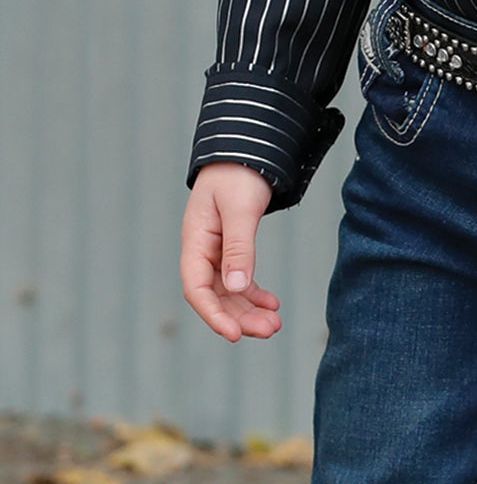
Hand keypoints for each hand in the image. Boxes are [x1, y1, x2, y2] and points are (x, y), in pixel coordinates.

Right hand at [180, 163, 280, 341]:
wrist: (248, 149)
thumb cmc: (238, 173)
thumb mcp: (240, 208)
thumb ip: (239, 247)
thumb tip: (237, 288)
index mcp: (195, 240)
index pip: (196, 288)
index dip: (213, 314)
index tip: (235, 334)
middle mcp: (202, 250)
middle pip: (215, 295)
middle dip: (239, 317)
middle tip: (269, 330)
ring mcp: (216, 250)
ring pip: (229, 291)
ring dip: (249, 309)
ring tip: (274, 324)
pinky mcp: (232, 247)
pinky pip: (240, 278)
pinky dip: (254, 293)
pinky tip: (271, 304)